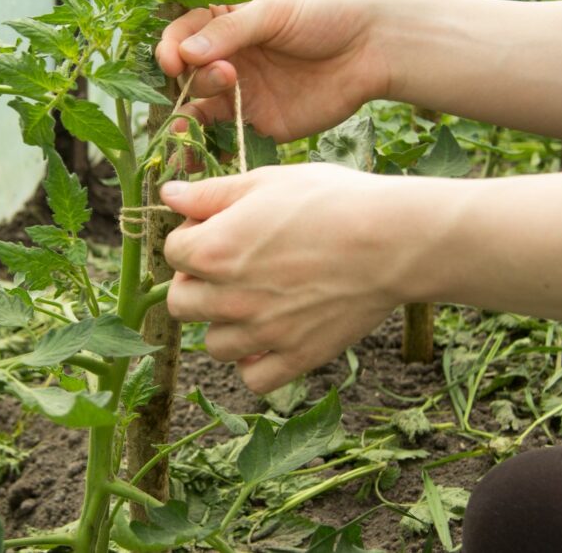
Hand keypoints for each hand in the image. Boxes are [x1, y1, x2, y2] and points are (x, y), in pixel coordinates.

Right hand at [154, 0, 389, 142]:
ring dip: (185, 122)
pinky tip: (195, 155)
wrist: (373, 48)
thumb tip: (184, 54)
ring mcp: (240, 93)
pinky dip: (205, 147)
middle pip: (186, 76)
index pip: (182, 34)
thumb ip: (229, 30)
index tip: (173, 62)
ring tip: (185, 131)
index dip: (171, 49)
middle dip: (191, 81)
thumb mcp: (275, 10)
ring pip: (196, 110)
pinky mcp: (258, 123)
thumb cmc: (326, 13)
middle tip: (225, 77)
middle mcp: (227, 57)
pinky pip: (222, 137)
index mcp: (225, 21)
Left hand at [162, 164, 406, 393]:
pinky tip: (271, 336)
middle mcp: (230, 297)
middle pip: (180, 304)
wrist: (393, 239)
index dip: (192, 238)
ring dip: (224, 324)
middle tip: (230, 269)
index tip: (219, 230)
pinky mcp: (297, 357)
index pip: (172, 253)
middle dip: (196, 285)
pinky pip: (253, 379)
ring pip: (213, 345)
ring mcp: (263, 333)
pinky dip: (255, 363)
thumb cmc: (332, 201)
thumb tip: (168, 195)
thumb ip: (211, 193)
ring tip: (254, 301)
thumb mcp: (266, 182)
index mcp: (215, 250)